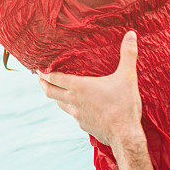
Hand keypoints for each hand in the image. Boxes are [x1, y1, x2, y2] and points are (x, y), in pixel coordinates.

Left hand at [38, 31, 142, 146]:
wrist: (125, 135)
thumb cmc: (124, 105)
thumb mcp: (127, 76)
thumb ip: (128, 54)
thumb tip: (131, 34)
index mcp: (79, 87)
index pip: (55, 78)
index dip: (45, 73)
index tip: (38, 69)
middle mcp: (74, 101)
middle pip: (51, 92)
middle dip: (44, 84)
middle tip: (40, 79)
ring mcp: (78, 115)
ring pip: (61, 105)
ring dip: (56, 97)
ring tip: (56, 92)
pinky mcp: (84, 126)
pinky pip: (73, 115)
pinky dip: (71, 109)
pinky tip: (77, 108)